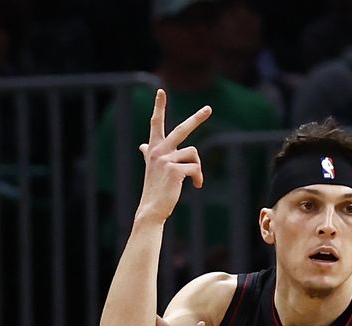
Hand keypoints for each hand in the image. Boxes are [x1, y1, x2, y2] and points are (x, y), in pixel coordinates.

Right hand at [134, 89, 209, 225]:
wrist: (152, 208)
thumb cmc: (155, 188)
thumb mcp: (152, 167)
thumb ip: (149, 153)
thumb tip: (142, 145)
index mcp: (154, 148)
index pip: (155, 123)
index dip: (158, 107)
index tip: (161, 91)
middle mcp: (158, 150)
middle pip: (182, 129)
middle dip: (197, 118)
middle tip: (209, 109)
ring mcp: (166, 159)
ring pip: (194, 154)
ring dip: (197, 168)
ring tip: (194, 180)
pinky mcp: (174, 169)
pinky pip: (196, 168)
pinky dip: (198, 178)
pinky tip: (195, 186)